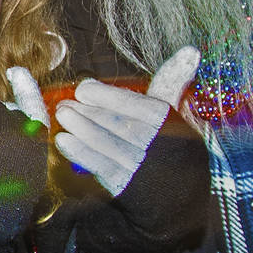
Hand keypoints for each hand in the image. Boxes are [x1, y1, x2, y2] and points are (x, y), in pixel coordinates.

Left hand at [54, 45, 199, 195]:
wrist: (180, 201)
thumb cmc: (173, 149)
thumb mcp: (175, 116)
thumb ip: (172, 83)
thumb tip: (190, 51)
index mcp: (171, 123)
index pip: (135, 104)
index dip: (106, 96)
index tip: (84, 89)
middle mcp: (159, 145)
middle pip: (117, 123)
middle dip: (88, 112)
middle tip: (65, 104)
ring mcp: (144, 168)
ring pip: (107, 143)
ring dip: (81, 128)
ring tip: (62, 117)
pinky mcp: (130, 190)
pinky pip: (101, 167)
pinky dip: (80, 152)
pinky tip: (64, 141)